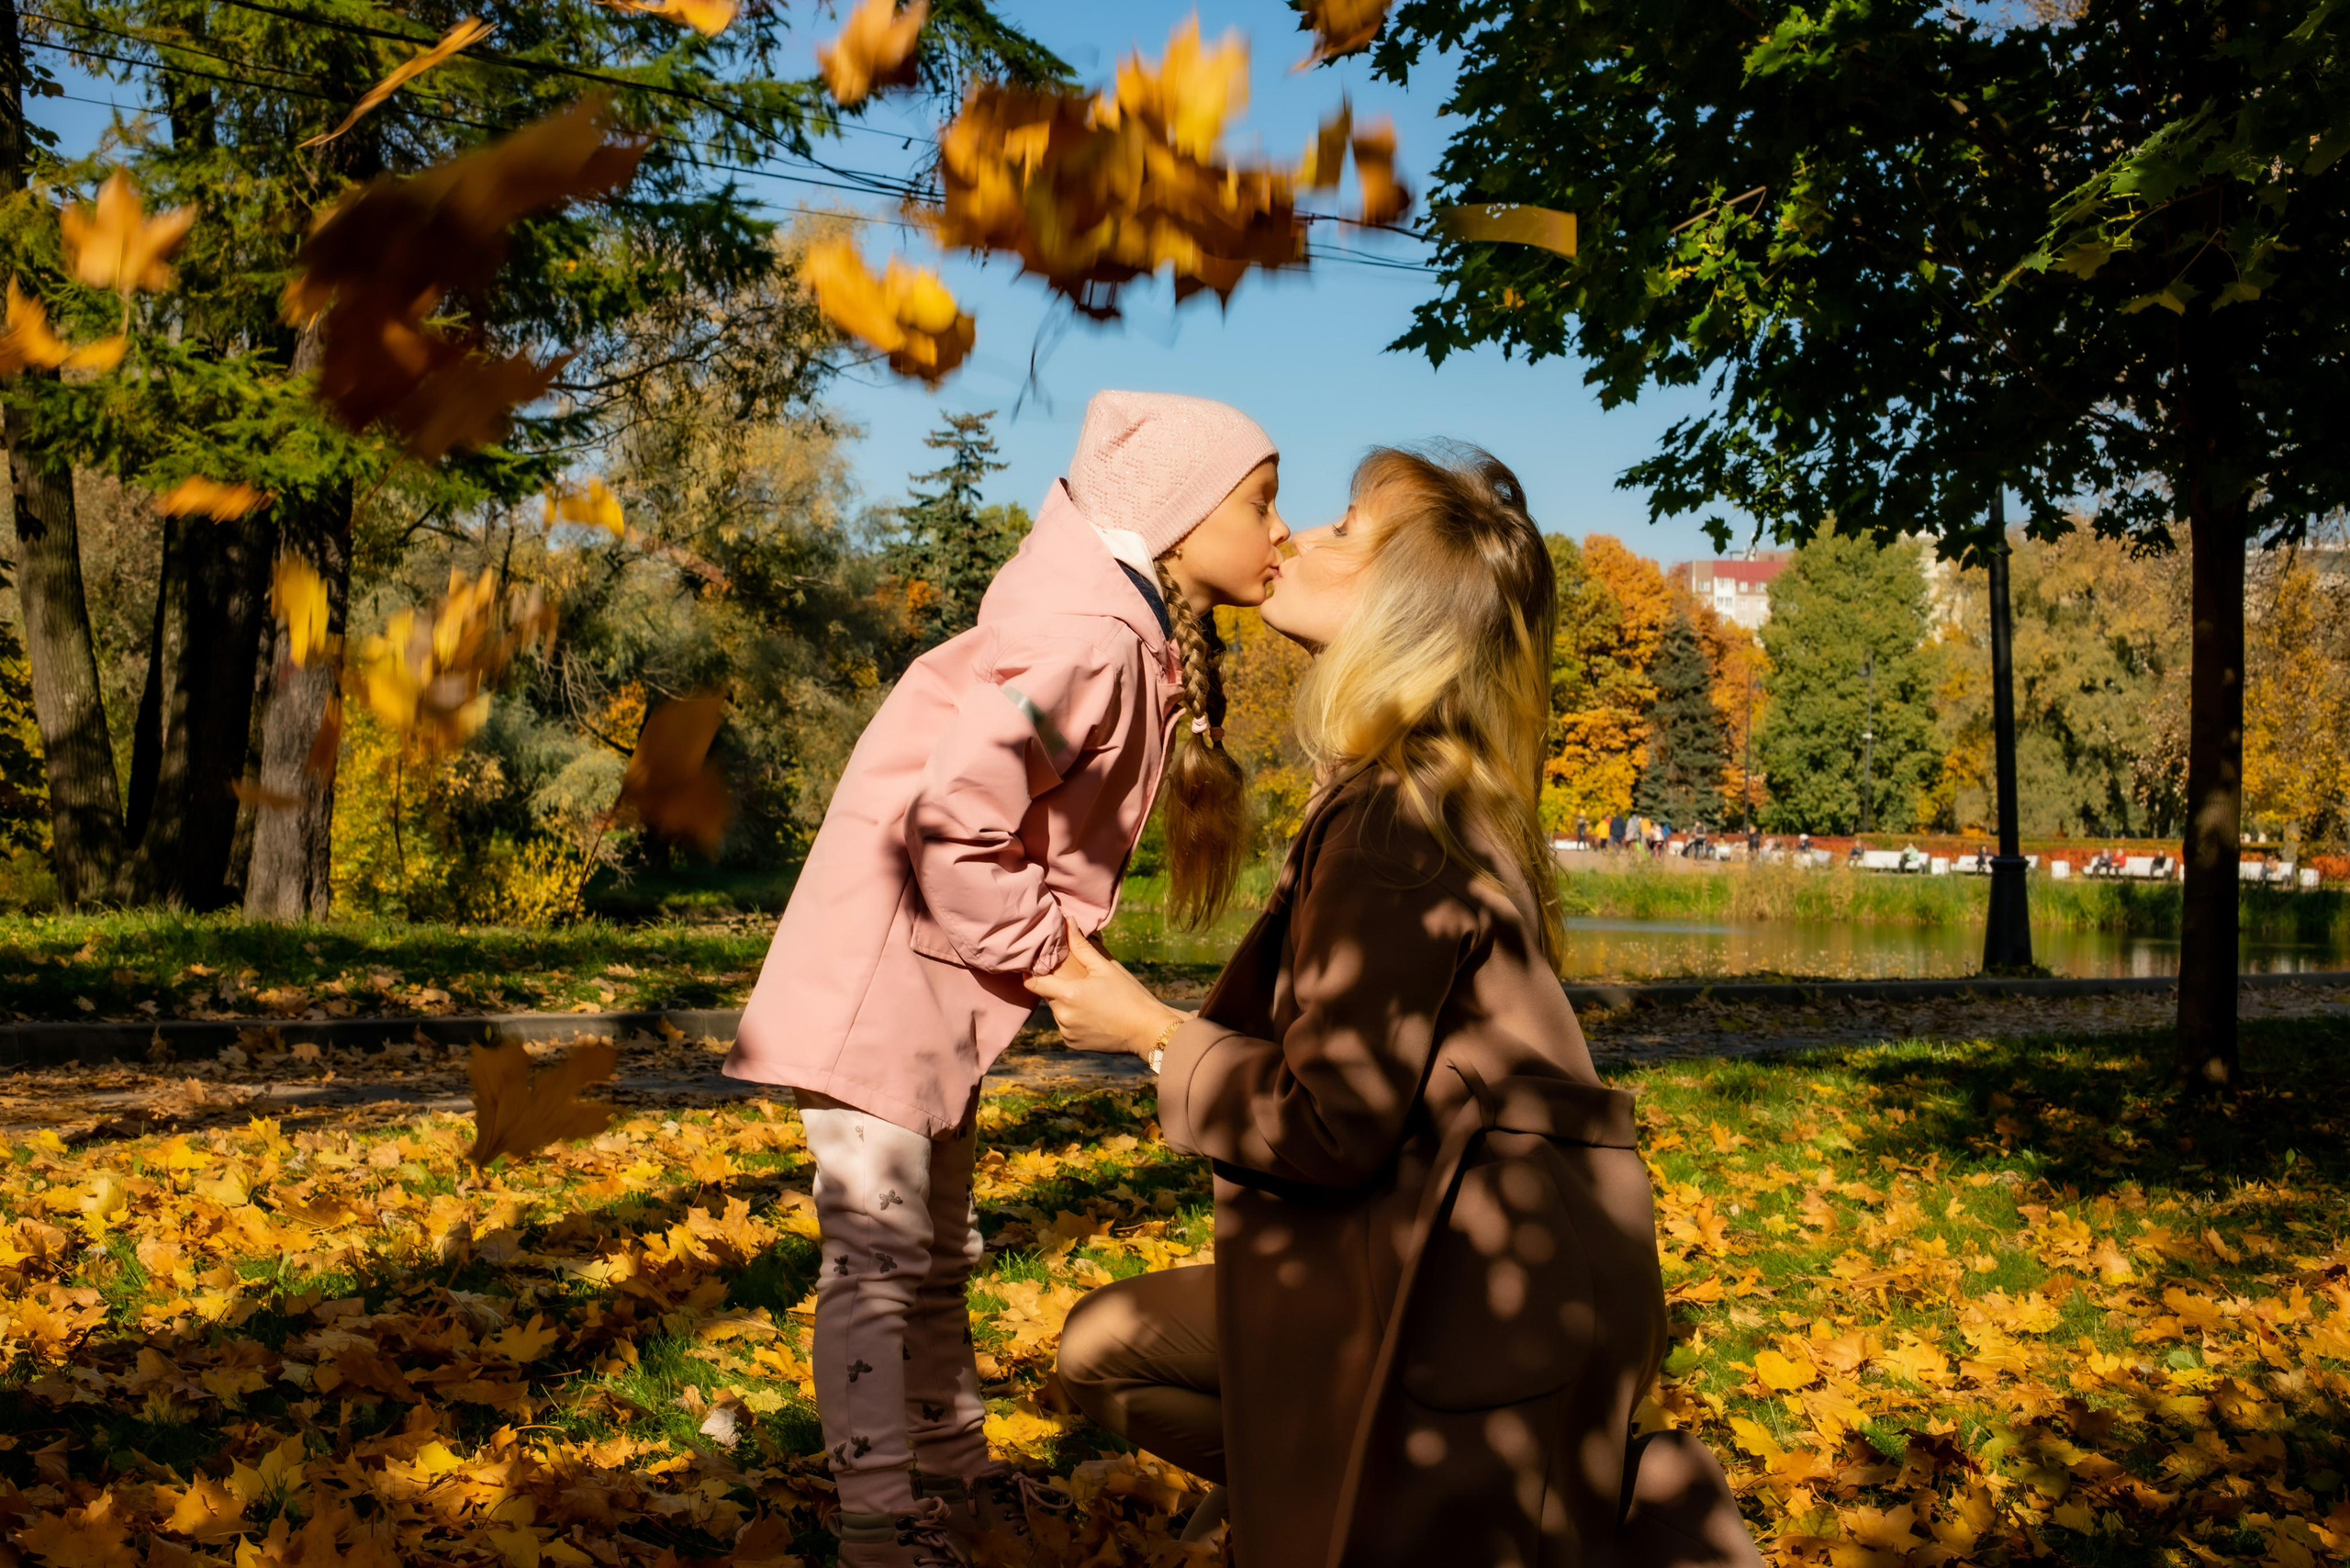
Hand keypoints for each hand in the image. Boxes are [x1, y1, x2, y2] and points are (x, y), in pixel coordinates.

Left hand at [1024, 915, 1184, 1055]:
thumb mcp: (1106, 968)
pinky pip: (1066, 1027)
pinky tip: (1093, 1015)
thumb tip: (1069, 921)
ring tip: (1090, 999)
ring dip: (1067, 1004)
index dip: (1032, 974)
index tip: (1037, 967)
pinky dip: (1074, 1020)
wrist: (1147, 1030)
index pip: (1034, 983)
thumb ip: (1082, 946)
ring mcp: (1067, 1032)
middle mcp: (1063, 1016)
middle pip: (1049, 996)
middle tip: (1078, 981)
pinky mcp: (1073, 1044)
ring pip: (1058, 1012)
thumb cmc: (1129, 995)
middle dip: (1058, 987)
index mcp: (1068, 995)